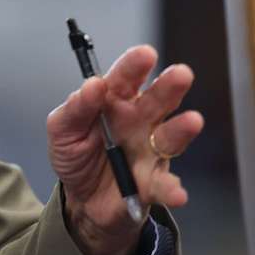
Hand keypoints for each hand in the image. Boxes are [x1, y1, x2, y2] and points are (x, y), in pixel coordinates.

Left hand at [46, 44, 203, 254]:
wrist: (82, 200)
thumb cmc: (76, 154)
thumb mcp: (62, 130)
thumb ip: (75, 108)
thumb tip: (92, 85)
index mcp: (114, 102)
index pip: (125, 79)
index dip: (134, 65)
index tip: (145, 54)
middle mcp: (139, 121)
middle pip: (157, 100)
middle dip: (170, 86)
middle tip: (181, 74)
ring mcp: (150, 150)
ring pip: (170, 136)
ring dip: (182, 129)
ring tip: (192, 121)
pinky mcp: (153, 183)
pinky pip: (165, 185)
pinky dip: (171, 188)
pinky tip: (175, 191)